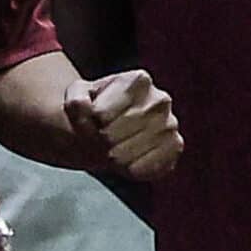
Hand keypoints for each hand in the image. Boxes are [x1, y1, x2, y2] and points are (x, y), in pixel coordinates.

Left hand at [63, 68, 182, 180]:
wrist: (117, 126)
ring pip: (124, 157)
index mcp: (138, 80)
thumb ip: (75, 100)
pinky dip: (128, 170)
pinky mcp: (175, 149)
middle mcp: (160, 100)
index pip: (99, 115)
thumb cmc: (97, 108)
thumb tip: (83, 106)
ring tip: (114, 146)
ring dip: (110, 157)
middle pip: (110, 136)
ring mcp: (170, 126)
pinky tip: (129, 157)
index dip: (87, 123)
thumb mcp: (78, 95)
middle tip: (100, 137)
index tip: (92, 119)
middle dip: (97, 141)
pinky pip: (142, 170)